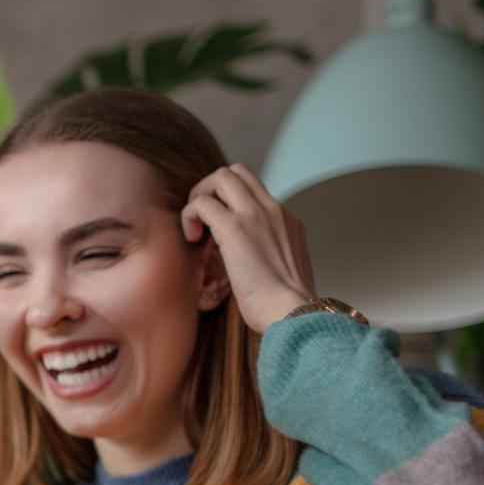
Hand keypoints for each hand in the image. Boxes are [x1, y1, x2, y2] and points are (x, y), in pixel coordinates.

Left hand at [181, 164, 316, 331]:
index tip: (218, 227)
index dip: (230, 201)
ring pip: (221, 176)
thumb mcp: (284, 270)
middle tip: (202, 219)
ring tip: (195, 228)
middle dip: (212, 188)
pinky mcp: (234, 228)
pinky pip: (202, 203)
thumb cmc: (285, 305)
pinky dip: (190, 215)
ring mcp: (255, 215)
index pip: (254, 189)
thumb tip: (249, 263)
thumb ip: (269, 255)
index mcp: (287, 220)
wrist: (294, 313)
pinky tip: (191, 239)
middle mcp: (274, 210)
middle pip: (238, 171)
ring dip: (200, 196)